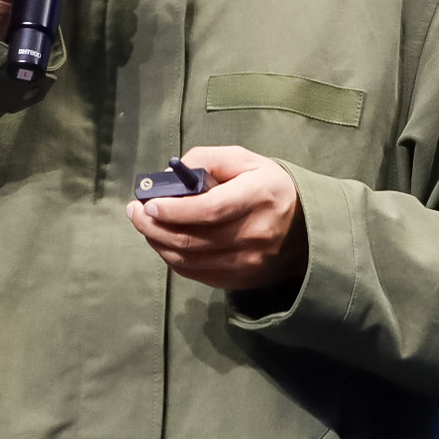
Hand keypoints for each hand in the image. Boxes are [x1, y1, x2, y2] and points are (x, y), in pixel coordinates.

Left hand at [127, 145, 307, 294]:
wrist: (303, 227)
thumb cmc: (267, 186)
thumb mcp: (244, 160)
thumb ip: (208, 159)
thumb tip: (171, 174)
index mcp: (259, 197)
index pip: (211, 209)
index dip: (175, 209)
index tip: (148, 203)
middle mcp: (255, 234)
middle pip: (193, 239)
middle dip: (154, 226)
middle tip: (135, 212)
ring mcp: (248, 262)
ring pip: (189, 259)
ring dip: (158, 242)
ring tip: (144, 224)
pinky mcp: (239, 279)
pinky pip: (195, 273)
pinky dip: (172, 257)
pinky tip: (163, 241)